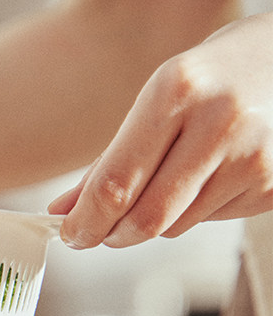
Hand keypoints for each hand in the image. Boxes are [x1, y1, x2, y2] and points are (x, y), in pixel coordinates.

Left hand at [48, 12, 272, 248]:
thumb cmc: (214, 80)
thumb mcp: (158, 100)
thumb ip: (109, 161)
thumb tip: (63, 212)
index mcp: (176, 92)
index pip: (114, 184)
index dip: (84, 223)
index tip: (70, 235)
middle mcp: (219, 122)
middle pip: (144, 219)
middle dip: (112, 235)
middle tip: (101, 233)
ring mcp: (253, 156)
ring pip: (175, 227)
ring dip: (155, 221)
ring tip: (172, 180)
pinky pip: (210, 221)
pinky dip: (194, 212)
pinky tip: (210, 175)